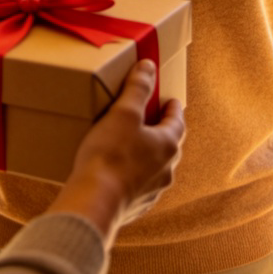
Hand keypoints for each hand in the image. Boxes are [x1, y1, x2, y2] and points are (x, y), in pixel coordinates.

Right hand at [49, 61, 184, 238]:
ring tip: (131, 144)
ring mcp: (153, 191)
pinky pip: (139, 184)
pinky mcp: (137, 205)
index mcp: (167, 145)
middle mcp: (166, 170)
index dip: (174, 108)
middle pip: (169, 144)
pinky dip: (133, 174)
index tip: (171, 100)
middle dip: (161, 129)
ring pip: (155, 166)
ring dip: (147, 153)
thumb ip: (137, 88)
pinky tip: (118, 171)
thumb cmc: (110, 155)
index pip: (177, 122)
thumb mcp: (123, 112)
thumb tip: (149, 67)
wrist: (95, 202)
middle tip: (151, 118)